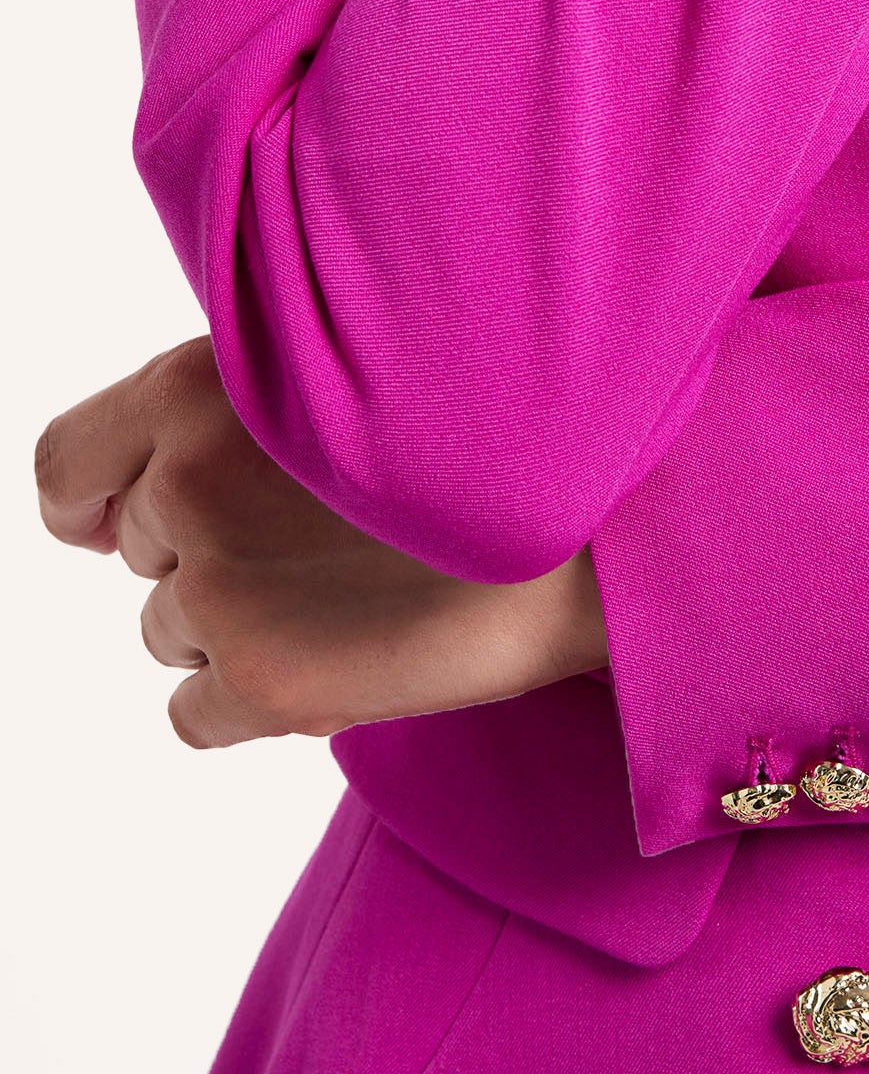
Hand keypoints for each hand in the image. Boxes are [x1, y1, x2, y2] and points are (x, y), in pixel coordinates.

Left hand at [34, 337, 607, 748]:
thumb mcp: (351, 359)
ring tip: (357, 586)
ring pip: (170, 630)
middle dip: (213, 552)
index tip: (119, 521)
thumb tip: (160, 473)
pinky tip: (343, 653)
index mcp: (194, 388)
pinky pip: (193, 714)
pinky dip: (253, 699)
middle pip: (144, 553)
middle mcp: (186, 484)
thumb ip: (241, 402)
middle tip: (329, 537)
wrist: (597, 520)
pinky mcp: (261, 683)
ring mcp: (217, 590)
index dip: (92, 500)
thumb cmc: (487, 427)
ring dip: (241, 622)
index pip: (66, 464)